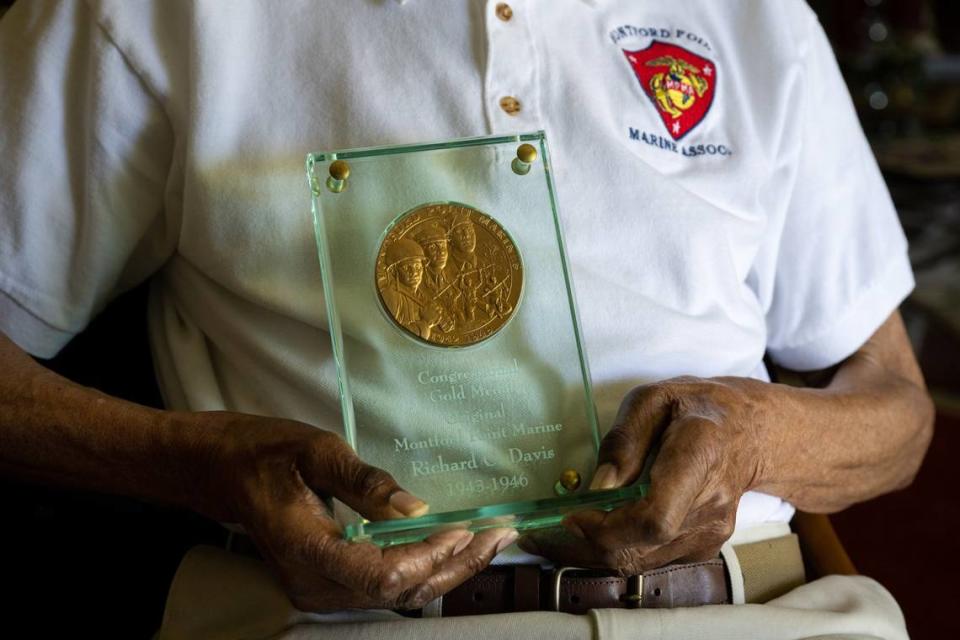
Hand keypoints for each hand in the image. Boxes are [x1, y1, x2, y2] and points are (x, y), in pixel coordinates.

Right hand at [184, 412, 516, 610]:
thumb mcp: (316, 451)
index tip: (466, 527)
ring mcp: (318, 589)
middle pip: (398, 593)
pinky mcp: (327, 583)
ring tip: (491, 540)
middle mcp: (313, 583)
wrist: (221, 471)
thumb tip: (420, 510)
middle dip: (455, 565)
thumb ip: (366, 483)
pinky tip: (454, 547)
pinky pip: (384, 586)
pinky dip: (424, 568)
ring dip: (447, 569)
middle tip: (501, 535)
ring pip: (396, 595)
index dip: (429, 557)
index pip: (381, 575)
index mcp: (306, 550)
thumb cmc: (265, 452)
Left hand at [519, 376, 766, 573]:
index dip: (607, 528)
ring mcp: (711, 532)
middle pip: (641, 548)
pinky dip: (619, 548)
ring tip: (570, 523)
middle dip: (587, 542)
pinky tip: (602, 525)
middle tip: (548, 527)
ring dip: (597, 548)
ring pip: (641, 560)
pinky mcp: (705, 546)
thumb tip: (598, 487)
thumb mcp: (653, 400)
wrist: (750, 432)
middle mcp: (710, 505)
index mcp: (698, 457)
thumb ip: (623, 441)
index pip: (654, 518)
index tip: (573, 513)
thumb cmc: (696, 408)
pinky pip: (651, 558)